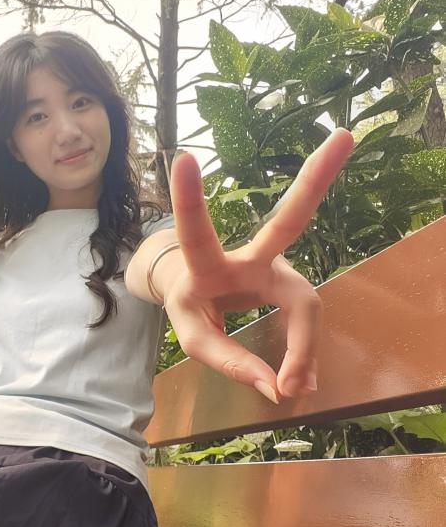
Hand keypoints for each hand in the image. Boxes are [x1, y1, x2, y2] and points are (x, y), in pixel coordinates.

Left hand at [163, 128, 354, 402]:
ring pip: (307, 303)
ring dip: (303, 350)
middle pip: (288, 222)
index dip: (189, 199)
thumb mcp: (190, 333)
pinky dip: (302, 357)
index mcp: (206, 261)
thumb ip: (226, 359)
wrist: (197, 287)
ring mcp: (277, 268)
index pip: (196, 231)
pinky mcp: (291, 285)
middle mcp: (250, 256)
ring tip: (293, 388)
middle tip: (345, 138)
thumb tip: (276, 388)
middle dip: (316, 178)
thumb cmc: (190, 302)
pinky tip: (299, 381)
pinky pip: (306, 323)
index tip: (182, 156)